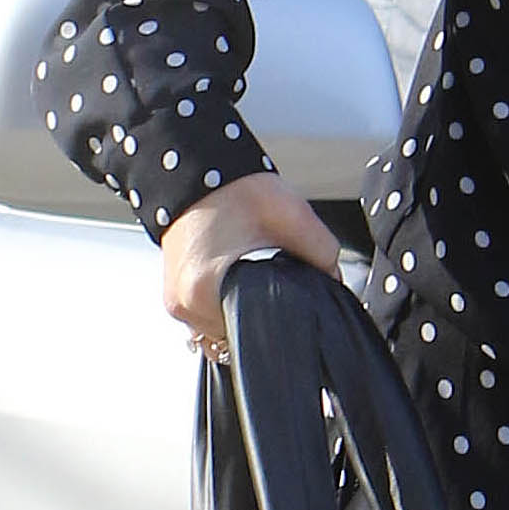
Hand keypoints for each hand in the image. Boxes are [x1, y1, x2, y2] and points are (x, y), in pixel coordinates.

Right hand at [157, 169, 340, 353]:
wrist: (199, 171)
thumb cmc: (235, 190)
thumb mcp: (293, 218)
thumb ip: (324, 255)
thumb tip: (333, 283)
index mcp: (203, 292)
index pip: (248, 337)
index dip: (274, 327)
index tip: (286, 310)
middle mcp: (183, 305)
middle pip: (232, 338)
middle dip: (258, 319)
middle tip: (271, 289)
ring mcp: (175, 302)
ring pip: (218, 331)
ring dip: (238, 316)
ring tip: (250, 284)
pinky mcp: (174, 295)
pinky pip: (206, 317)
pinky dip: (224, 306)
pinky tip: (236, 282)